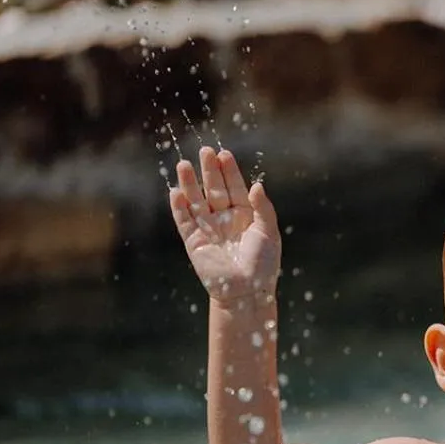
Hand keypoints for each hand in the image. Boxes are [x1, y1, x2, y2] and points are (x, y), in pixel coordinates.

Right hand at [169, 146, 280, 305]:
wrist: (247, 292)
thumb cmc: (263, 264)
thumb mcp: (269, 233)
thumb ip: (263, 209)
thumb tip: (257, 185)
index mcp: (245, 215)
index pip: (235, 187)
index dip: (229, 171)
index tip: (223, 153)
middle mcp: (225, 219)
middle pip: (214, 189)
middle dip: (209, 171)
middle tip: (205, 151)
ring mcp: (208, 228)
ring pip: (196, 201)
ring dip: (190, 183)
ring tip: (184, 164)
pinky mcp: (194, 241)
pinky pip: (184, 221)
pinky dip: (179, 207)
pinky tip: (176, 191)